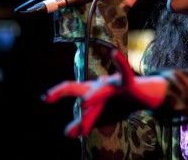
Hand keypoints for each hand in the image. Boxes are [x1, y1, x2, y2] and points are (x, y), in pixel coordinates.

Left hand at [42, 49, 166, 137]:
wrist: (142, 95)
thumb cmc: (119, 103)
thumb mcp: (101, 114)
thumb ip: (84, 122)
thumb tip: (67, 134)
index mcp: (90, 91)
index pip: (70, 89)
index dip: (57, 92)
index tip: (45, 98)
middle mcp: (98, 85)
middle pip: (79, 88)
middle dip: (63, 91)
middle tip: (47, 97)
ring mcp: (113, 83)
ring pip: (101, 91)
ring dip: (93, 97)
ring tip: (83, 103)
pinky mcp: (128, 83)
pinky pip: (124, 72)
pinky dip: (120, 63)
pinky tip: (115, 54)